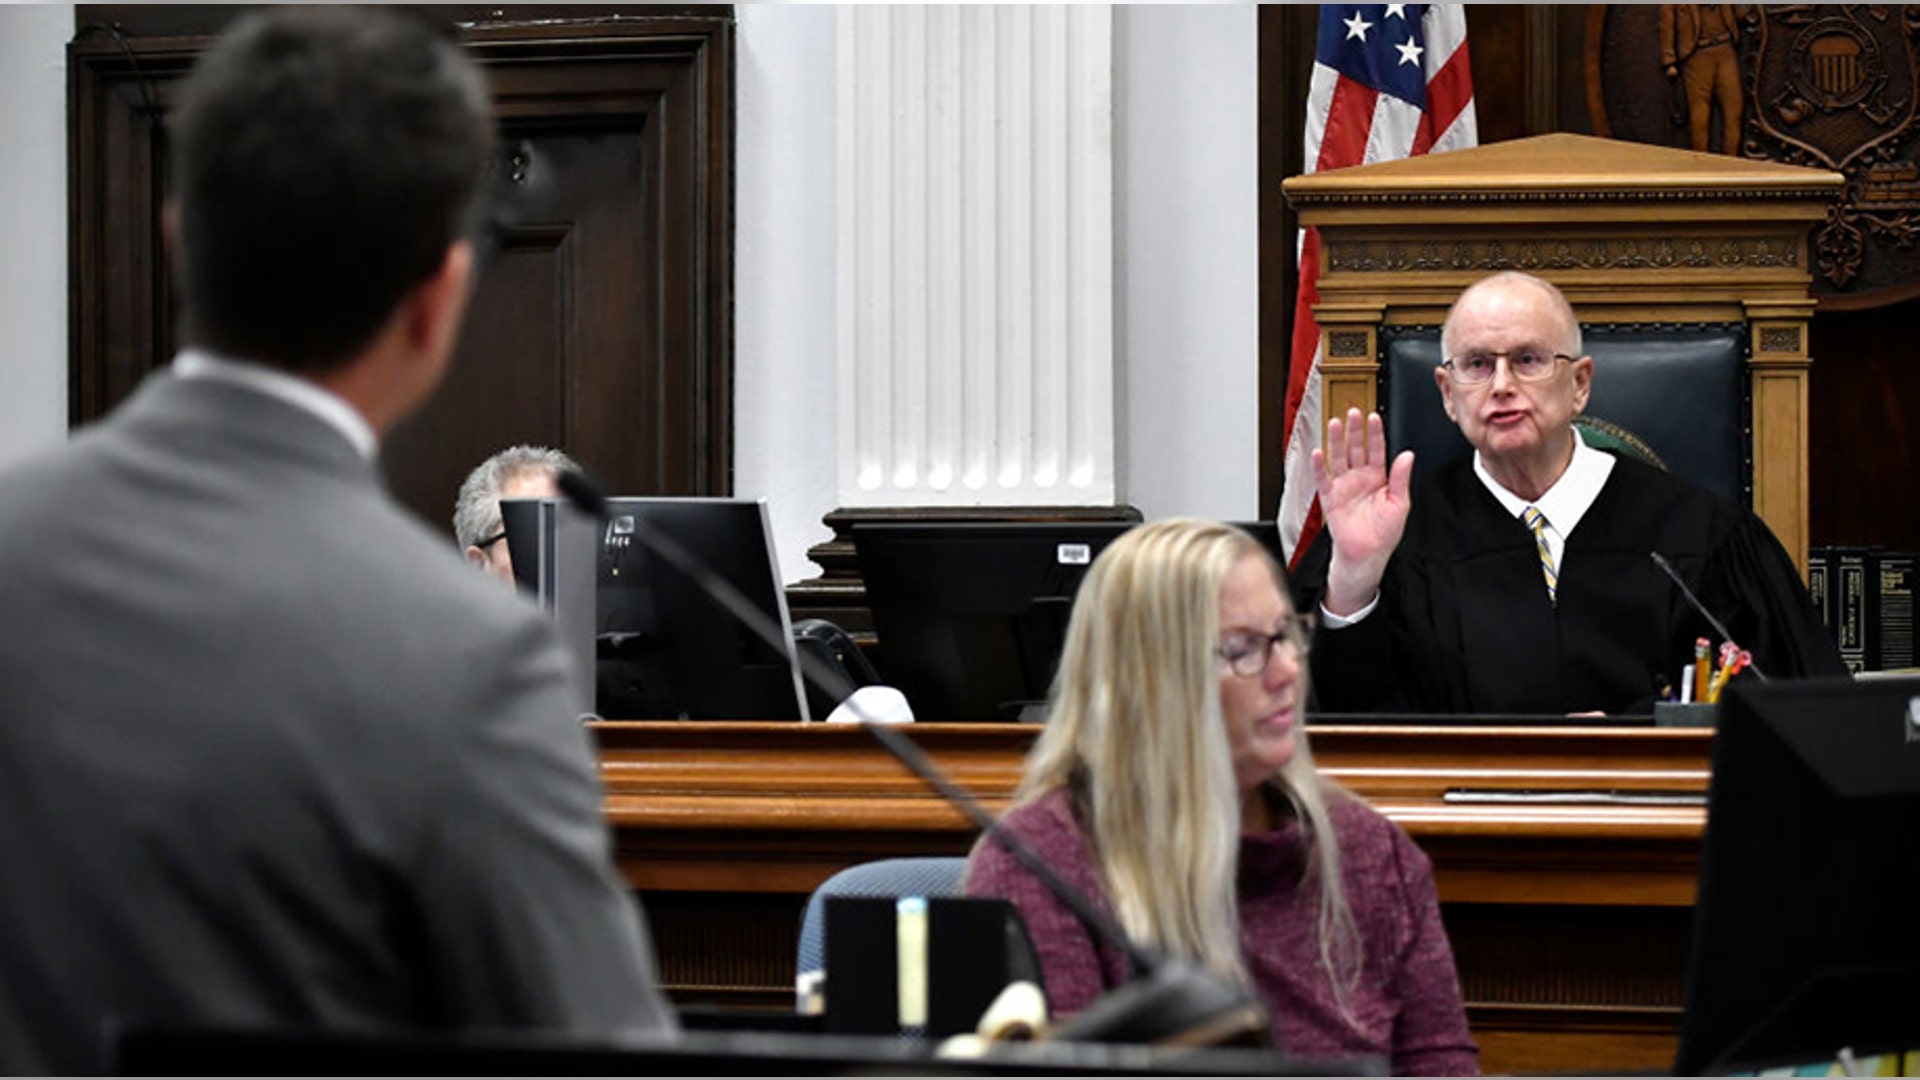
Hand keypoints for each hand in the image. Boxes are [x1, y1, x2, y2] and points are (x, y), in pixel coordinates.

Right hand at [1310, 408, 1413, 615]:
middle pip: (1356, 448)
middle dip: (1354, 430)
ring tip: (1334, 423)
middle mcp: (1360, 478)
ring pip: (1339, 458)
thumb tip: (1407, 455)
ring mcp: (1344, 486)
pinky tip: (1318, 453)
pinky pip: (1323, 479)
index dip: (1375, 433)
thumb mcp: (1400, 503)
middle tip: (1353, 412)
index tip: (1374, 417)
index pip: (1377, 450)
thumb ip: (1401, 478)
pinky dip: (1319, 467)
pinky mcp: (1330, 498)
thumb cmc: (1384, 533)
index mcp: (1379, 478)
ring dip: (1336, 441)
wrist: (1367, 554)